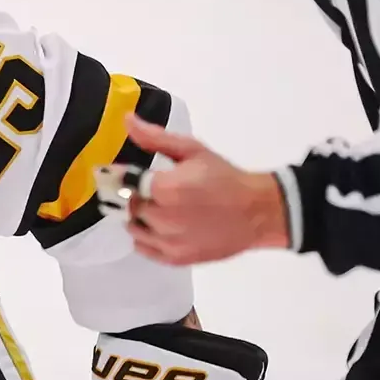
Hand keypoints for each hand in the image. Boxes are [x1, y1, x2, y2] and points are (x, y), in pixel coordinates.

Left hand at [120, 115, 289, 265]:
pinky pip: (143, 248)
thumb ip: (155, 138)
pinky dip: (146, 236)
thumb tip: (127, 121)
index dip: (123, 177)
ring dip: (139, 217)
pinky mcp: (176, 259)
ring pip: (133, 228)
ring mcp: (169, 242)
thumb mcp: (192, 151)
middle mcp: (163, 219)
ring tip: (160, 207)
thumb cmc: (224, 177)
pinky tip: (161, 225)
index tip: (126, 174)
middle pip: (129, 206)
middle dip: (136, 196)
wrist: (257, 213)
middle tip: (152, 189)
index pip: (124, 183)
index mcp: (166, 189)